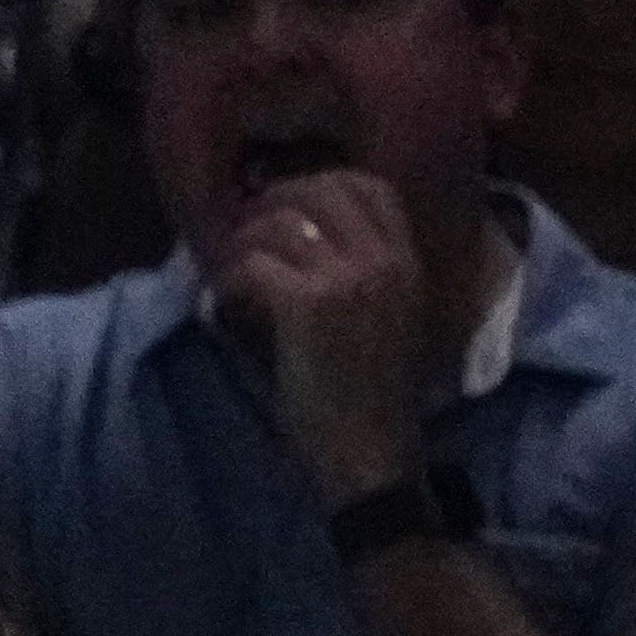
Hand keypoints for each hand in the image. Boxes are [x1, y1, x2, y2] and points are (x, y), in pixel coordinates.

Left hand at [204, 167, 433, 499]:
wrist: (371, 450)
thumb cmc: (370, 395)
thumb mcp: (390, 319)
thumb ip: (362, 272)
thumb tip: (297, 233)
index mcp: (409, 261)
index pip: (369, 186)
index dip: (319, 185)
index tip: (285, 209)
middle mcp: (386, 260)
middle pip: (318, 190)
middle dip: (270, 206)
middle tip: (245, 238)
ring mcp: (349, 278)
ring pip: (278, 222)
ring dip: (242, 245)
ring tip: (232, 275)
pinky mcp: (308, 304)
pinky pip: (253, 263)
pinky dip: (229, 280)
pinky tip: (226, 303)